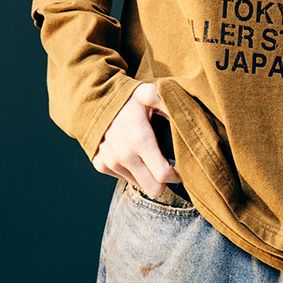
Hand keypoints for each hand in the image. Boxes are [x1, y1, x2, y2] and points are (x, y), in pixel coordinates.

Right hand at [91, 82, 182, 198]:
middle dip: (165, 182)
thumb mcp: (149, 93)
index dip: (178, 175)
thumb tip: (188, 113)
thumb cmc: (126, 97)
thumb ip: (168, 102)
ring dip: (147, 175)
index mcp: (139, 139)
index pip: (163, 174)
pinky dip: (131, 171)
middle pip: (153, 189)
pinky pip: (123, 177)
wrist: (94, 99)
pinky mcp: (101, 165)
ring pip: (139, 184)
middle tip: (170, 169)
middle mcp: (123, 155)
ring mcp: (110, 162)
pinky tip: (133, 154)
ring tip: (150, 157)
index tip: (183, 169)